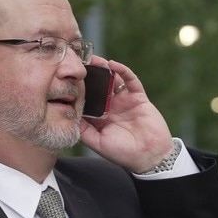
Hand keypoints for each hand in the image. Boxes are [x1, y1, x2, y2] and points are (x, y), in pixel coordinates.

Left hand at [79, 57, 173, 172]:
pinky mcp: (139, 98)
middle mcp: (112, 107)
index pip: (87, 99)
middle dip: (90, 76)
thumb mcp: (98, 143)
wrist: (150, 157)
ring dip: (104, 69)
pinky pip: (131, 81)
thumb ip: (83, 130)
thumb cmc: (123, 154)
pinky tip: (113, 65)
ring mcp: (125, 101)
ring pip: (113, 80)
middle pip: (99, 86)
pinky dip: (123, 71)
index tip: (67, 79)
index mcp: (100, 117)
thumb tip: (68, 116)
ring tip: (94, 60)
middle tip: (79, 63)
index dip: (79, 89)